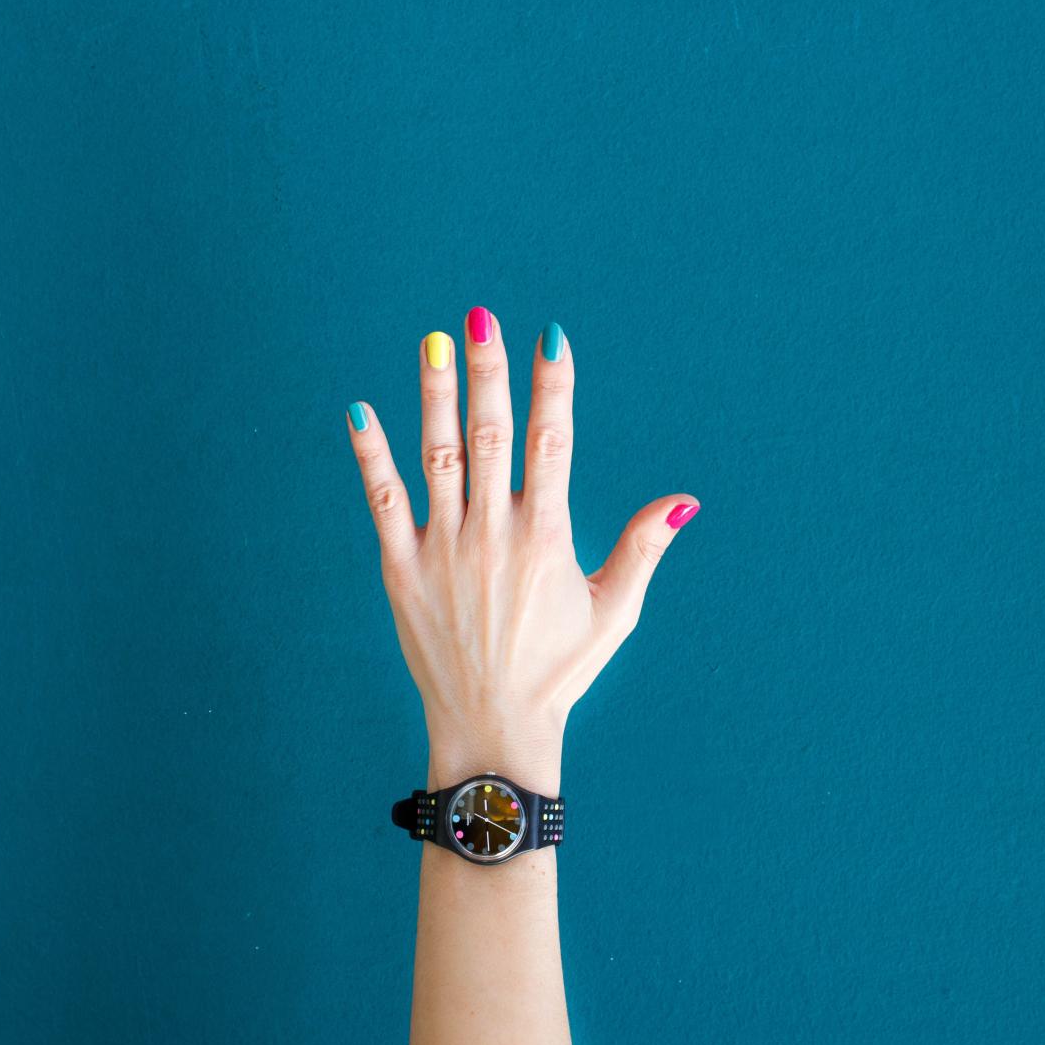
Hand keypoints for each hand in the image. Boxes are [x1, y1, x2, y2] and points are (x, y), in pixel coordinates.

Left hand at [346, 309, 696, 793]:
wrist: (493, 727)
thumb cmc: (558, 670)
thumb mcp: (615, 612)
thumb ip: (643, 548)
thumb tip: (684, 500)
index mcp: (547, 537)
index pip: (553, 442)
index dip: (553, 387)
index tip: (550, 338)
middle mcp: (494, 533)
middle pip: (493, 434)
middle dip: (488, 371)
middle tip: (481, 317)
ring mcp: (444, 549)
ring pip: (439, 456)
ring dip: (435, 395)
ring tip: (433, 342)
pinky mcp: (402, 570)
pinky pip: (383, 502)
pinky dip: (372, 456)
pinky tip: (360, 412)